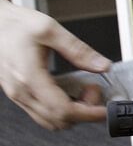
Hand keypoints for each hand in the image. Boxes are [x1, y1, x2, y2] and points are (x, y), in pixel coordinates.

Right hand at [0, 0, 108, 128]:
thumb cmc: (13, 24)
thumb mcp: (49, 29)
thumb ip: (78, 50)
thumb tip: (102, 66)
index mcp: (28, 76)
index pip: (63, 110)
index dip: (89, 114)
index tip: (105, 110)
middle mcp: (20, 91)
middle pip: (59, 121)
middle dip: (84, 112)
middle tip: (93, 90)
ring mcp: (17, 94)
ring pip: (50, 121)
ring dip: (72, 113)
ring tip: (82, 90)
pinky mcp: (17, 93)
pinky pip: (41, 113)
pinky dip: (60, 109)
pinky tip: (69, 91)